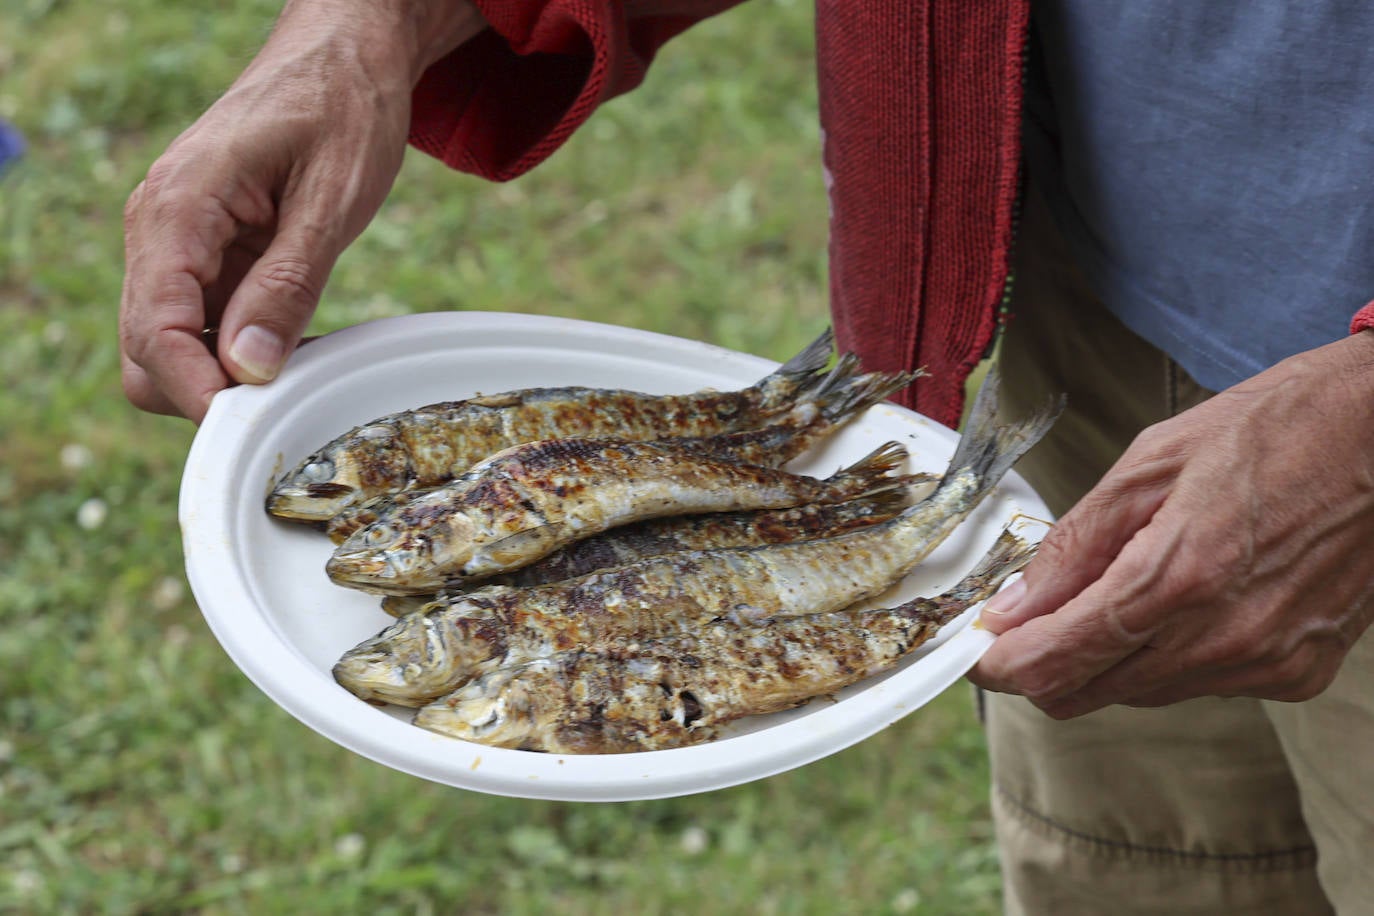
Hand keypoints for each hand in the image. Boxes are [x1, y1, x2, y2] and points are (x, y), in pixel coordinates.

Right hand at [119, 0, 483, 420]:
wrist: (343, 53)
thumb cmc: (342, 107)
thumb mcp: (332, 199)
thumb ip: (287, 284)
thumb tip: (248, 368)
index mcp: (178, 210)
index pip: (154, 333)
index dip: (200, 393)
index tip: (258, 424)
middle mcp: (159, 232)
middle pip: (146, 356)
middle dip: (206, 394)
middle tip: (288, 400)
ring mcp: (178, 247)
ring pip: (168, 350)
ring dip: (226, 376)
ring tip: (301, 366)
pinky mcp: (205, 256)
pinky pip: (202, 328)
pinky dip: (240, 353)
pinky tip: (296, 343)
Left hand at [970, 330, 1373, 716]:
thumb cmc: (1271, 430)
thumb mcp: (1149, 463)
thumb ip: (1072, 547)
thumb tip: (1009, 609)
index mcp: (1179, 575)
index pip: (1057, 659)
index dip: (999, 664)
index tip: (971, 650)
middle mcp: (1224, 637)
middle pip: (1087, 693)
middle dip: (1042, 662)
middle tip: (1026, 618)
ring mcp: (1267, 663)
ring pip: (1138, 693)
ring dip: (1106, 656)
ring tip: (1117, 585)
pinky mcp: (1298, 672)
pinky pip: (1198, 684)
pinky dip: (1167, 653)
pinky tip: (1185, 597)